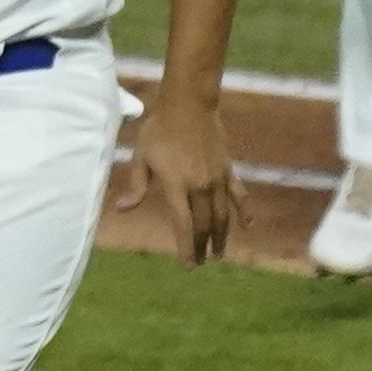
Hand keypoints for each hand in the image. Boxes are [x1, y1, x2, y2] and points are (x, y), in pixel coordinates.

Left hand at [117, 87, 236, 263]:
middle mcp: (200, 187)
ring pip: (223, 215)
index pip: (183, 224)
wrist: (189, 105)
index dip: (186, 247)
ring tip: (219, 253)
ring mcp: (217, 179)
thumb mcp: (141, 157)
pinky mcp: (229, 170)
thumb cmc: (159, 129)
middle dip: (202, 246)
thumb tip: (122, 209)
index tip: (188, 265)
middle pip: (204, 224)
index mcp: (177, 186)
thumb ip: (136, 185)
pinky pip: (239, 195)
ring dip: (221, 236)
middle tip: (201, 262)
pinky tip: (249, 226)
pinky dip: (244, 211)